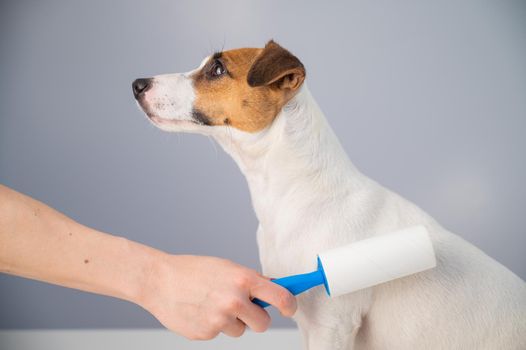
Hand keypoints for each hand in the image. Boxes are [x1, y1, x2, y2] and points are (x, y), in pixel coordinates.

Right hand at [136, 254, 296, 339]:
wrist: (159, 281)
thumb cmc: (193, 271)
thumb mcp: (227, 267)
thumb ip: (252, 280)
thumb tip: (277, 288)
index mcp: (243, 279)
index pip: (281, 298)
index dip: (290, 306)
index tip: (289, 309)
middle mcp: (234, 300)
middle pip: (263, 324)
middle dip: (256, 318)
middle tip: (243, 308)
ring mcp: (219, 319)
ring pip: (240, 330)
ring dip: (232, 322)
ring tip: (212, 305)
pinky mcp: (206, 333)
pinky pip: (220, 333)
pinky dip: (213, 325)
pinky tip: (200, 311)